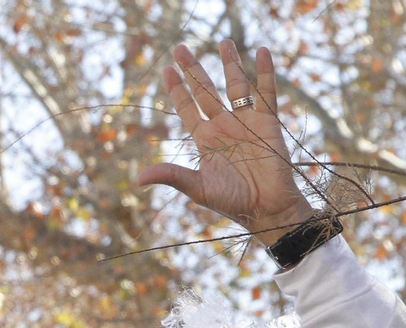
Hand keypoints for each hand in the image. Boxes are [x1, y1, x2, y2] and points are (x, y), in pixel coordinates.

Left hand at [137, 41, 316, 244]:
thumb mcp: (198, 188)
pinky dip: (265, 73)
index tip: (167, 69)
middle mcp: (223, 125)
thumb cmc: (231, 201)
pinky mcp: (268, 122)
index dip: (177, 89)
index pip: (187, 107)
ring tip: (223, 41)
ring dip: (229, 64)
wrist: (265, 208)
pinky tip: (261, 51)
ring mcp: (246, 121)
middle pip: (205, 91)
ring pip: (235, 86)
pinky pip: (266, 92)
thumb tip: (138, 179)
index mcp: (204, 138)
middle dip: (194, 70)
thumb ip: (172, 176)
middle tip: (180, 48)